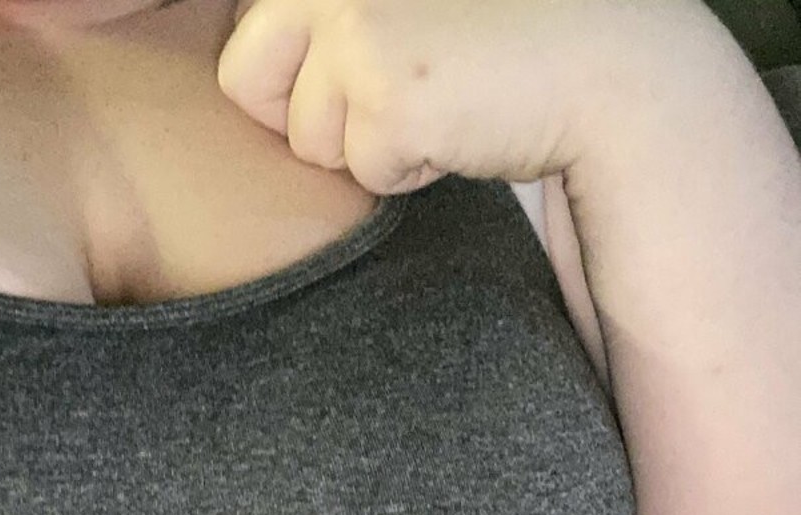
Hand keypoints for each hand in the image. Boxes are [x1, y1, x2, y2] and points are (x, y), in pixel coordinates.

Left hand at [216, 0, 714, 192]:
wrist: (600, 67)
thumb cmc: (496, 45)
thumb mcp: (397, 11)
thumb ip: (324, 23)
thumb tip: (243, 77)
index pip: (245, 39)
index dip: (299, 76)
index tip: (371, 71)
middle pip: (247, 82)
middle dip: (311, 113)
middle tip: (392, 93)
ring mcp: (353, 23)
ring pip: (304, 137)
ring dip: (365, 142)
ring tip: (434, 102)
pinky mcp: (387, 91)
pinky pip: (361, 170)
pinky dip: (407, 169)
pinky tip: (458, 126)